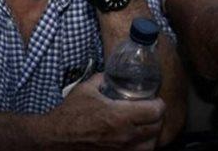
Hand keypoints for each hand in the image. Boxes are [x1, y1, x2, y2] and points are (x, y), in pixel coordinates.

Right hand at [46, 73, 165, 149]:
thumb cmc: (70, 114)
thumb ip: (102, 79)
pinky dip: (141, 147)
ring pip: (151, 145)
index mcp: (120, 115)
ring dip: (152, 135)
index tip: (156, 100)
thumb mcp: (86, 89)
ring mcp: (121, 150)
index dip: (159, 104)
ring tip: (147, 127)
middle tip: (152, 111)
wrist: (58, 137)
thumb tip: (110, 74)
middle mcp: (125, 135)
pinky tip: (136, 140)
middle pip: (157, 128)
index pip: (155, 111)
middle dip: (157, 118)